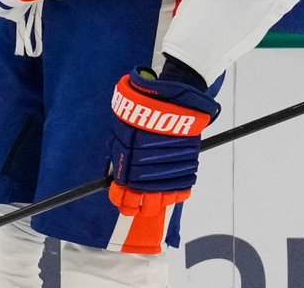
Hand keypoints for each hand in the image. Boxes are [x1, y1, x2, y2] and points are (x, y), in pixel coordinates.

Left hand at [107, 68, 219, 253]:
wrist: (174, 95)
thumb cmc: (145, 105)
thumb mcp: (124, 124)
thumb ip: (121, 147)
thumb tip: (117, 168)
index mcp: (129, 160)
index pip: (123, 191)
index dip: (121, 200)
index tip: (121, 202)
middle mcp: (148, 168)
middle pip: (143, 200)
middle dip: (138, 207)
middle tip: (137, 209)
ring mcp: (169, 168)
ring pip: (163, 198)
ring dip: (158, 203)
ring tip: (154, 204)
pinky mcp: (186, 165)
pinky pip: (182, 188)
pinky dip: (177, 194)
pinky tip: (172, 195)